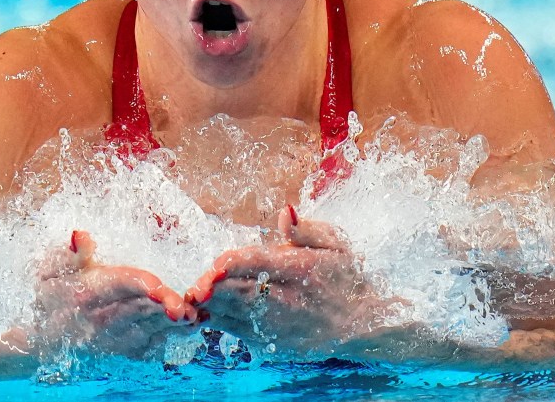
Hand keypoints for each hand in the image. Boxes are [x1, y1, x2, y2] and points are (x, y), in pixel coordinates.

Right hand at [35, 230, 196, 358]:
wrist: (43, 336)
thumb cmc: (53, 292)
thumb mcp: (50, 270)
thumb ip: (69, 253)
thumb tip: (81, 234)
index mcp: (88, 293)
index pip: (117, 286)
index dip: (139, 285)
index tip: (158, 285)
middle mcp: (102, 318)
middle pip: (139, 310)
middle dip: (163, 308)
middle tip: (186, 307)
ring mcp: (115, 338)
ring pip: (149, 329)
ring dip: (173, 325)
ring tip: (196, 317)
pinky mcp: (126, 349)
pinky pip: (152, 345)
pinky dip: (173, 337)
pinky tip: (192, 326)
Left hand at [184, 206, 396, 355]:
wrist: (361, 324)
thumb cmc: (345, 276)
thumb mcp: (335, 244)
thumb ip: (306, 229)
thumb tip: (285, 212)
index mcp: (302, 270)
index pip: (263, 264)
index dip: (235, 264)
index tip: (216, 263)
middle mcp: (289, 301)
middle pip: (242, 294)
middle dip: (215, 289)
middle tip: (195, 285)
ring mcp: (280, 326)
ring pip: (236, 315)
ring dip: (211, 306)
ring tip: (193, 295)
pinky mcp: (272, 343)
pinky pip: (238, 331)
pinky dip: (219, 319)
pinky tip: (204, 309)